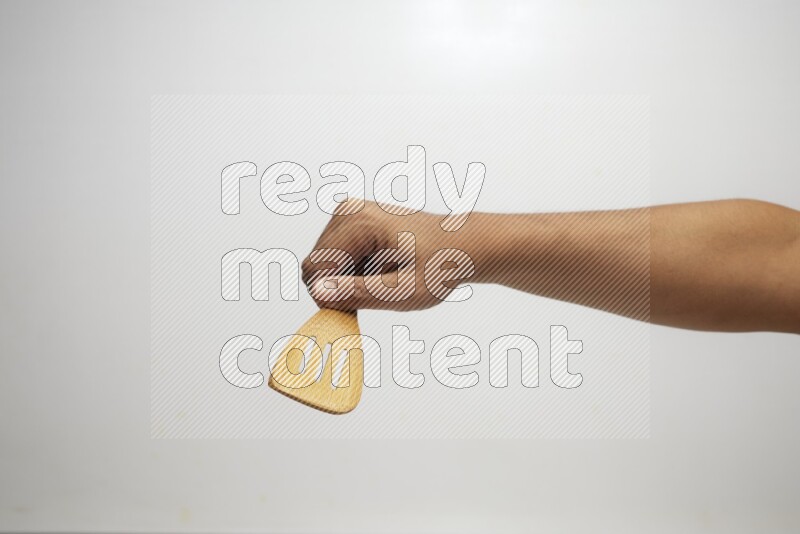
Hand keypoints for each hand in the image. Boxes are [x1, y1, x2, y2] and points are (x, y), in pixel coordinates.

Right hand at [301, 200, 471, 311]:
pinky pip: (336, 253)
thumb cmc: (442, 266)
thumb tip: (319, 291)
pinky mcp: (354, 218)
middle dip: (338, 286)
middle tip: (376, 295)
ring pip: (324, 261)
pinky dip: (352, 270)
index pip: (315, 268)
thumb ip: (359, 292)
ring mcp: (350, 211)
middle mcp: (349, 210)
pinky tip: (381, 271)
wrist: (465, 245)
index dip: (330, 296)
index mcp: (360, 223)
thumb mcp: (404, 291)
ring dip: (346, 279)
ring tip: (383, 281)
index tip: (358, 309)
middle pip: (316, 263)